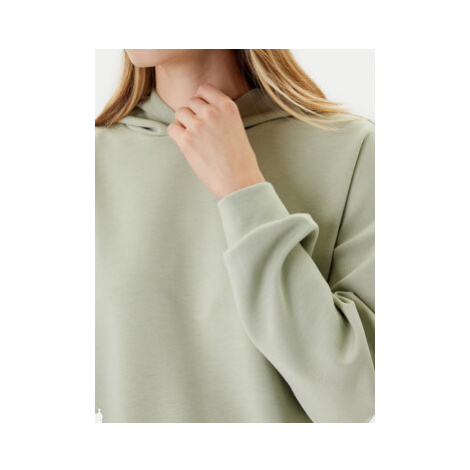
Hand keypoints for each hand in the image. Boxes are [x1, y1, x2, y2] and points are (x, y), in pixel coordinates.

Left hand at [167, 83, 265, 198]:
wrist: (239, 181)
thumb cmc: (240, 159)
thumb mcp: (236, 126)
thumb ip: (220, 115)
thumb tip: (200, 110)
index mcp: (227, 106)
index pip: (204, 89)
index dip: (201, 100)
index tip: (204, 113)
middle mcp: (212, 112)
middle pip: (190, 102)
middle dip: (193, 114)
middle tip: (201, 131)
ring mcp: (198, 126)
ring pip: (180, 113)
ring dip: (184, 124)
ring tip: (195, 139)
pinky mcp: (186, 141)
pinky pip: (172, 128)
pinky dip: (177, 135)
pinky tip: (188, 145)